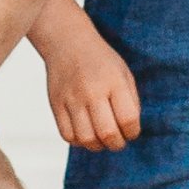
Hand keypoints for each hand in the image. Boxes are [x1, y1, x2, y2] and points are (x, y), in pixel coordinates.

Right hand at [41, 29, 140, 152]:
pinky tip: (86, 133)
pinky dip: (79, 141)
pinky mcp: (56, 104)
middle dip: (117, 144)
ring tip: (102, 140)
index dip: (133, 132)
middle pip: (107, 133)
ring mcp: (71, 98)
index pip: (128, 119)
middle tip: (118, 141)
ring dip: (98, 146)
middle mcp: (92, 91)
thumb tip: (130, 131)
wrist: (68, 42)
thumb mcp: (124, 73)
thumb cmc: (101, 61)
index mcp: (114, 81)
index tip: (131, 132)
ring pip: (86, 138)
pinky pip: (67, 135)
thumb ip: (131, 101)